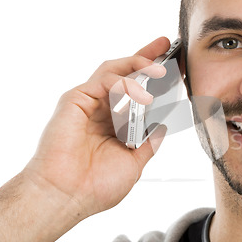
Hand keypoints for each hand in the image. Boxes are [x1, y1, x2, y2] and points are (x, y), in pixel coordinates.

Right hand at [24, 36, 169, 218]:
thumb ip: (148, 142)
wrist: (67, 196)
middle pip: (125, 73)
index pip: (136, 93)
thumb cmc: (95, 185)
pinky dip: (124, 82)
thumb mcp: (134, 163)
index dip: (154, 79)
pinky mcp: (76, 99)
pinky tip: (139, 92)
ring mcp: (88, 102)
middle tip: (167, 46)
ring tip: (161, 68)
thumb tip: (162, 126)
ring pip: (115, 70)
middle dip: (146, 58)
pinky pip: (104, 80)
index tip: (174, 70)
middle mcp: (101, 109)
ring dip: (139, 64)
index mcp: (114, 123)